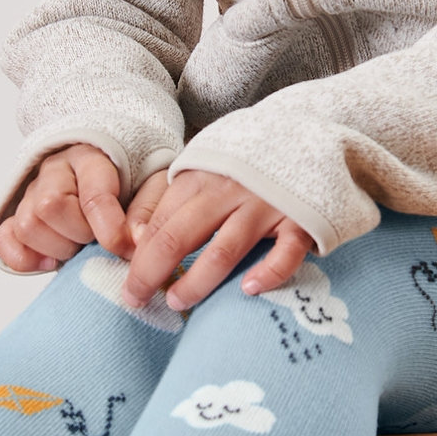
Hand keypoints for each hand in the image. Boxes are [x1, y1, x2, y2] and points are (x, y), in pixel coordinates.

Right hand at [0, 144, 140, 272]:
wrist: (113, 169)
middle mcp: (54, 171)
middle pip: (49, 207)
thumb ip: (147, 210)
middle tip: (98, 238)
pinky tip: (50, 260)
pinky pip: (3, 238)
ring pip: (26, 225)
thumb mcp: (152, 185)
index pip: (92, 195)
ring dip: (56, 247)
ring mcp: (31, 192)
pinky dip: (24, 258)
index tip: (124, 248)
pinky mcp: (15, 215)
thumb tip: (134, 241)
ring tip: (79, 246)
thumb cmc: (132, 179)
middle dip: (79, 235)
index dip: (109, 230)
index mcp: (91, 158)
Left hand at [120, 170, 312, 313]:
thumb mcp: (199, 171)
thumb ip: (165, 202)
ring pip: (223, 250)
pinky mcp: (300, 220)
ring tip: (178, 301)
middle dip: (151, 273)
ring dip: (196, 282)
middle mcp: (228, 190)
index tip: (129, 287)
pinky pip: (284, 253)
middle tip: (137, 300)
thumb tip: (134, 240)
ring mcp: (265, 205)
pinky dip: (267, 273)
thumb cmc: (243, 165)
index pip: (158, 224)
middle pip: (179, 237)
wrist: (307, 135)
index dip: (138, 259)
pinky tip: (248, 290)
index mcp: (199, 177)